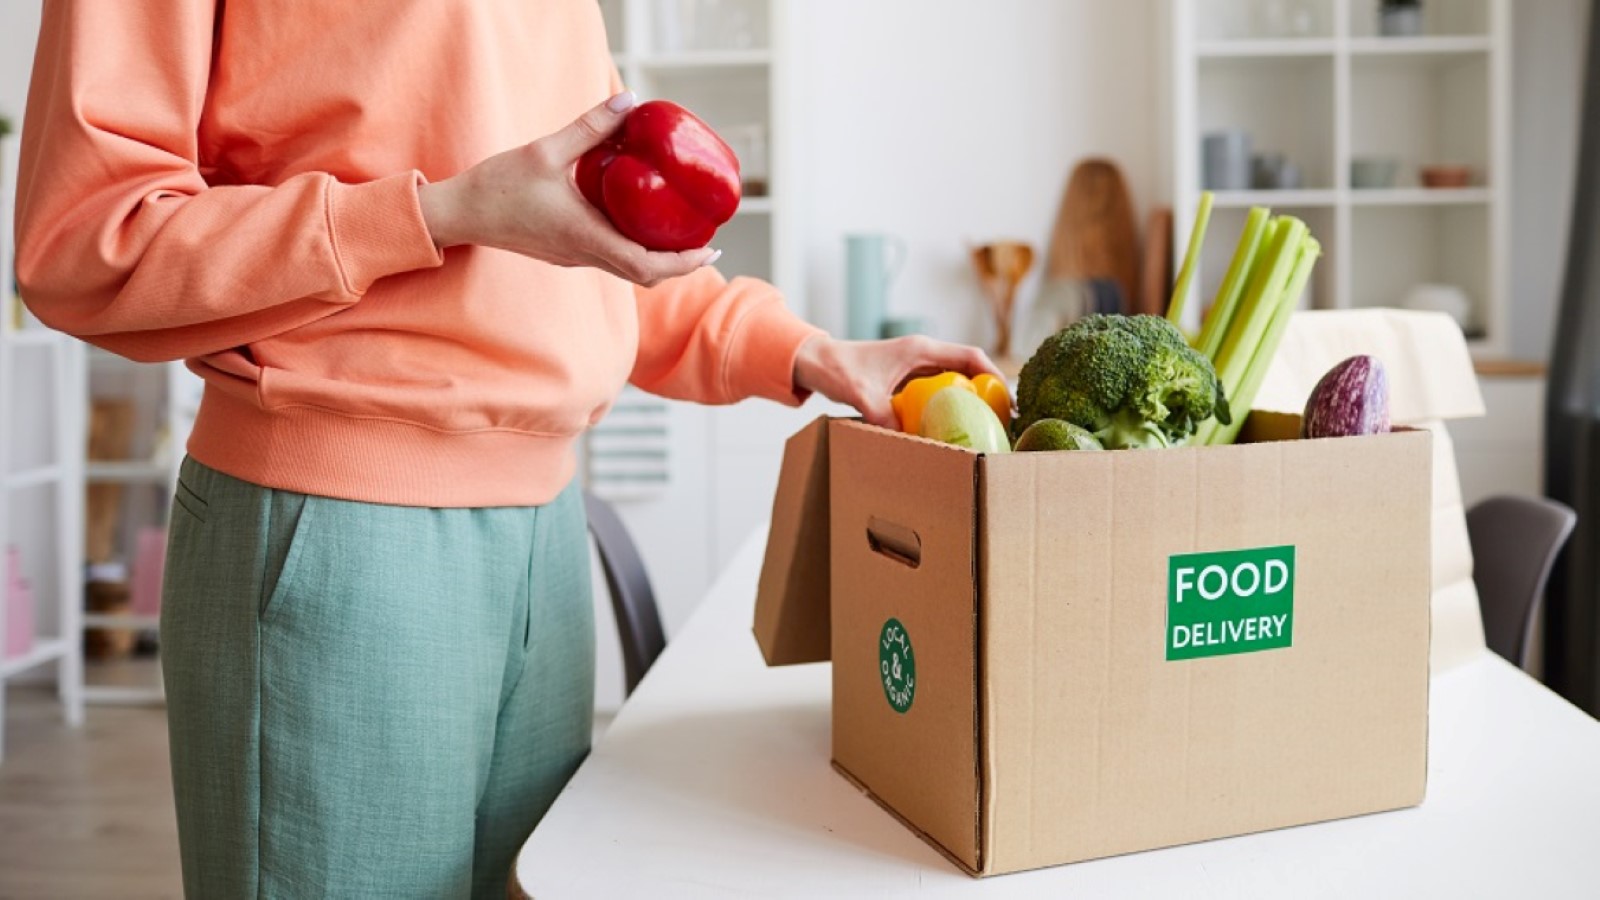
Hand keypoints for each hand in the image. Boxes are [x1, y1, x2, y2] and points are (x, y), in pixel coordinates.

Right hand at [417, 92, 715, 286]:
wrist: (460, 214)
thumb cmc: (498, 185)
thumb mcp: (547, 150)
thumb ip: (590, 127)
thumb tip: (629, 102)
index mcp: (586, 237)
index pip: (647, 266)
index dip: (684, 263)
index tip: (710, 247)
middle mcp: (585, 255)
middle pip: (646, 276)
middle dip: (681, 264)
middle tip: (707, 242)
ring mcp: (575, 258)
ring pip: (629, 270)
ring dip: (660, 260)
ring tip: (684, 235)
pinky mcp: (566, 253)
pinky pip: (612, 259)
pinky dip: (637, 251)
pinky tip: (644, 224)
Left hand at [792, 335, 1002, 429]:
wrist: (816, 361)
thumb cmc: (838, 369)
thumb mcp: (862, 395)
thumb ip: (883, 415)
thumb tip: (905, 440)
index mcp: (920, 349)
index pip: (970, 356)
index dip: (994, 375)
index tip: (1009, 399)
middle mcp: (922, 354)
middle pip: (969, 368)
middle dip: (990, 391)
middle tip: (1005, 419)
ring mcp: (915, 366)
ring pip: (955, 380)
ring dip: (972, 398)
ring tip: (987, 425)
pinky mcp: (906, 378)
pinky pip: (938, 390)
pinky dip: (950, 404)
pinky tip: (953, 427)